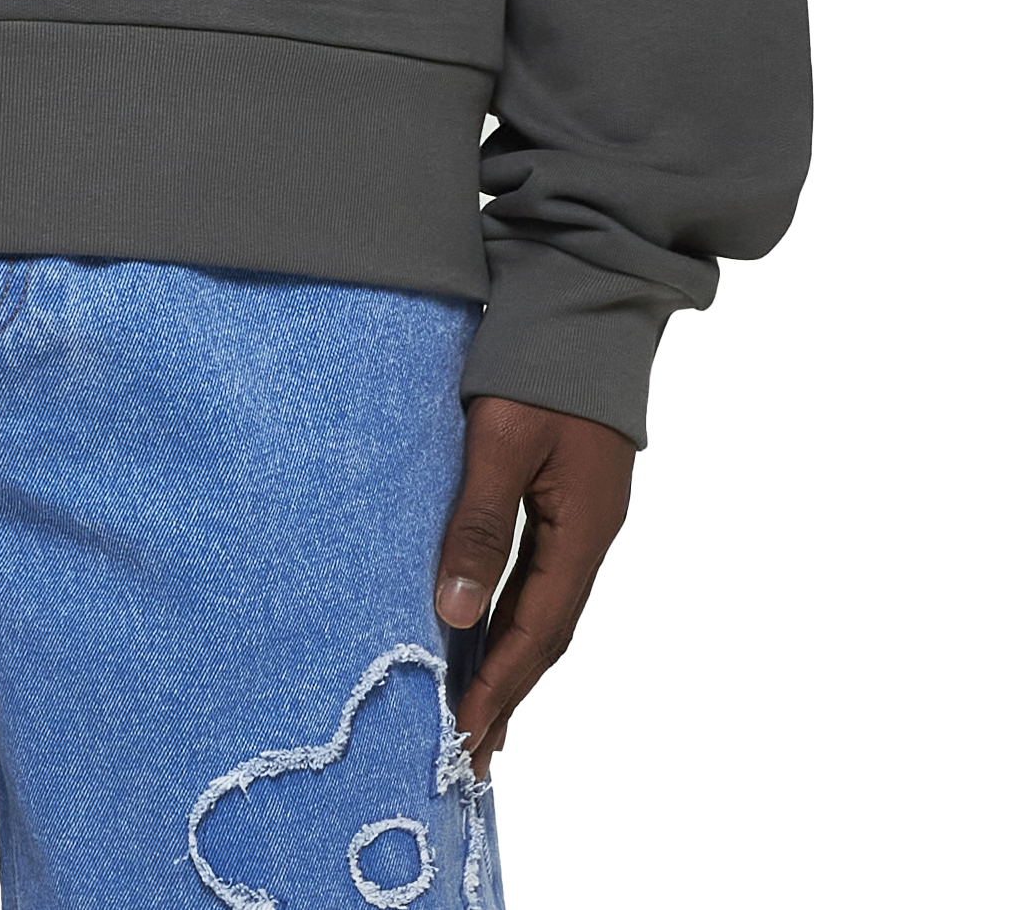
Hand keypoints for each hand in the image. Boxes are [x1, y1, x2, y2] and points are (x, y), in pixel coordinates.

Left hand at [433, 396, 634, 777]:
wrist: (585, 299)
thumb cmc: (540, 361)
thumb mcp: (500, 440)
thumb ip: (479, 524)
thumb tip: (456, 611)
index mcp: (582, 527)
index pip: (537, 629)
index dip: (501, 685)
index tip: (466, 734)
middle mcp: (590, 531)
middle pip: (547, 630)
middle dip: (510, 690)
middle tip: (472, 749)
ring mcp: (584, 514)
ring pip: (546, 605)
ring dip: (513, 658)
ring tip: (480, 711)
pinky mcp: (571, 495)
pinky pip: (544, 573)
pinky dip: (517, 613)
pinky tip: (493, 627)